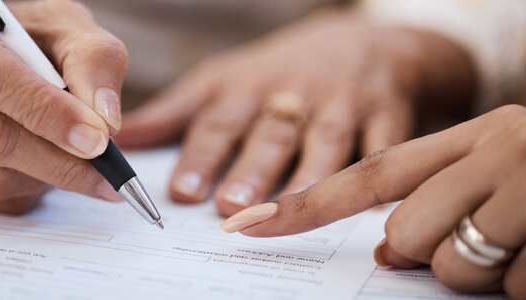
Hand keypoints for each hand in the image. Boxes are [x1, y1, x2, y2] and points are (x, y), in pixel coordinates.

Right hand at [0, 0, 128, 212]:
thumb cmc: (22, 36)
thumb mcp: (64, 28)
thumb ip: (93, 62)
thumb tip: (104, 121)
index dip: (46, 112)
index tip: (96, 140)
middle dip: (55, 160)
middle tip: (104, 172)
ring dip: (40, 177)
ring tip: (70, 160)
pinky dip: (17, 191)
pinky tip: (35, 166)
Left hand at [114, 9, 474, 216]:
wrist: (366, 43)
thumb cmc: (280, 72)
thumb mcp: (223, 81)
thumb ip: (174, 113)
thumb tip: (123, 138)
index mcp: (248, 87)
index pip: (219, 121)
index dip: (200, 155)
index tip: (180, 192)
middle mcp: (293, 94)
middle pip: (270, 133)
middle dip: (250, 169)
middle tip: (229, 206)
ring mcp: (342, 104)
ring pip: (325, 143)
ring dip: (305, 177)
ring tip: (285, 210)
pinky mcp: (387, 116)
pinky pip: (384, 146)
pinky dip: (377, 170)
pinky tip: (366, 205)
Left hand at [221, 105, 525, 297]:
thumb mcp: (498, 170)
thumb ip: (437, 197)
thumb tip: (389, 249)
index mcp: (469, 136)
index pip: (368, 175)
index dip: (305, 204)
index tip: (247, 225)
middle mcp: (495, 152)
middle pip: (408, 233)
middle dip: (431, 253)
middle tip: (484, 235)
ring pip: (456, 266)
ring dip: (486, 272)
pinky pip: (515, 286)